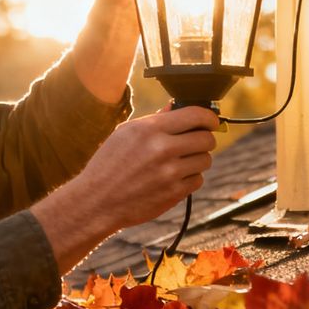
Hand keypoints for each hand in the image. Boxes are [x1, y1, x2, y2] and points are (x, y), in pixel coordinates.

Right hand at [30, 105, 219, 272]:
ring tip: (180, 162)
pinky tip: (174, 178)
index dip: (209, 117)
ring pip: (206, 160)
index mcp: (150, 129)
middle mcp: (162, 149)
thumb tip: (175, 108)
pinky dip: (190, 178)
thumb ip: (154, 120)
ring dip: (198, 160)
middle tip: (196, 142)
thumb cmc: (109, 164)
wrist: (97, 200)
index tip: (211, 121)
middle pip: (206, 139)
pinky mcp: (174, 193)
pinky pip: (198, 180)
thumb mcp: (125, 134)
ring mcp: (170, 173)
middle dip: (205, 139)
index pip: (195, 115)